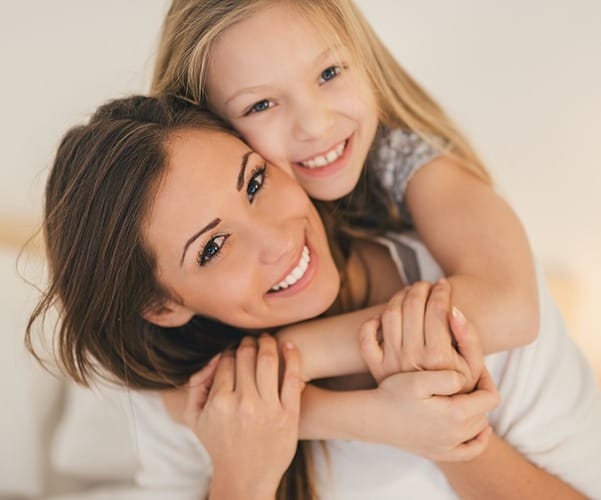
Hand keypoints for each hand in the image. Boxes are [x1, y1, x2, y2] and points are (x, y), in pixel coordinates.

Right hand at [185, 335, 302, 496]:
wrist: (246, 478)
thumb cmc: (219, 444)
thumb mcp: (195, 419)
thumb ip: (196, 385)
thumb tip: (214, 357)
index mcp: (218, 403)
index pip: (225, 361)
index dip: (229, 351)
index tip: (234, 350)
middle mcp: (243, 404)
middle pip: (245, 356)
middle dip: (247, 343)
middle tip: (251, 340)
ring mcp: (267, 409)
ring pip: (268, 360)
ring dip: (267, 343)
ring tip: (267, 340)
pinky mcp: (288, 414)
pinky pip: (292, 377)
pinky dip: (293, 356)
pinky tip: (289, 345)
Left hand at [359, 280, 481, 392]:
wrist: (434, 419)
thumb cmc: (458, 389)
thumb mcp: (473, 367)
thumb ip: (469, 338)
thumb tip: (454, 310)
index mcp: (437, 356)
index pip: (436, 310)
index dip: (442, 292)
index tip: (444, 284)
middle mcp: (410, 357)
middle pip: (411, 307)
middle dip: (420, 289)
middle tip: (427, 285)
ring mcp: (390, 362)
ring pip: (390, 315)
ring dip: (399, 297)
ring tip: (411, 294)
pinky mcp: (376, 368)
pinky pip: (366, 338)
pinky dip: (371, 322)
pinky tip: (385, 317)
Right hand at [360, 367, 497, 460]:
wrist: (372, 419)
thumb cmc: (393, 394)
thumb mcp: (418, 379)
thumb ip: (446, 377)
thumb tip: (465, 380)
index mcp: (454, 414)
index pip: (490, 397)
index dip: (487, 379)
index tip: (476, 366)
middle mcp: (455, 435)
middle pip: (484, 412)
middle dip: (480, 393)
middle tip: (467, 376)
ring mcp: (448, 447)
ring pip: (478, 427)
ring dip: (477, 410)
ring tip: (465, 394)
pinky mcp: (439, 453)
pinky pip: (471, 451)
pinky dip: (480, 440)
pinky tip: (481, 430)